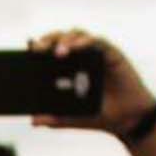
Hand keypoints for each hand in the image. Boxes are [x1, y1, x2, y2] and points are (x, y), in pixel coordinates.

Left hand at [26, 28, 155, 138]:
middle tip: (38, 49)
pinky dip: (86, 42)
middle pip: (61, 38)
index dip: (39, 47)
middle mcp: (81, 56)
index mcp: (68, 68)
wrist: (127, 120)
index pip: (50, 51)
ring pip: (77, 35)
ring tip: (58, 51)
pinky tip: (77, 47)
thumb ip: (54, 119)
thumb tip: (33, 121)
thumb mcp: (73, 119)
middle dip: (49, 40)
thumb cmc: (100, 115)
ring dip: (66, 39)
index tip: (28, 51)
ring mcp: (96, 53)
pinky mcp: (111, 53)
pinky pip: (97, 41)